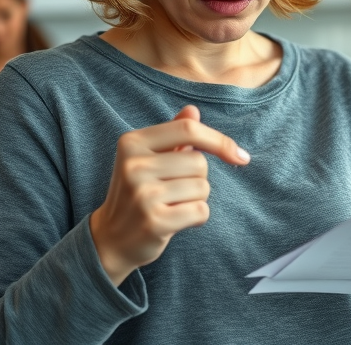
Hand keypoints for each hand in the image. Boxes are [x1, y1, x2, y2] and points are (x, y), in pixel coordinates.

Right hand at [89, 105, 249, 285]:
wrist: (110, 238)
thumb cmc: (137, 192)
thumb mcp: (147, 158)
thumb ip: (172, 134)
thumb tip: (193, 111)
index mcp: (132, 142)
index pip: (189, 130)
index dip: (219, 141)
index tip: (239, 155)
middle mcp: (134, 165)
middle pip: (200, 162)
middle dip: (199, 178)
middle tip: (175, 190)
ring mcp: (142, 194)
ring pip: (202, 188)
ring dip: (197, 199)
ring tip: (172, 205)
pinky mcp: (153, 221)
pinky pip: (200, 211)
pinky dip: (197, 217)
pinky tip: (177, 220)